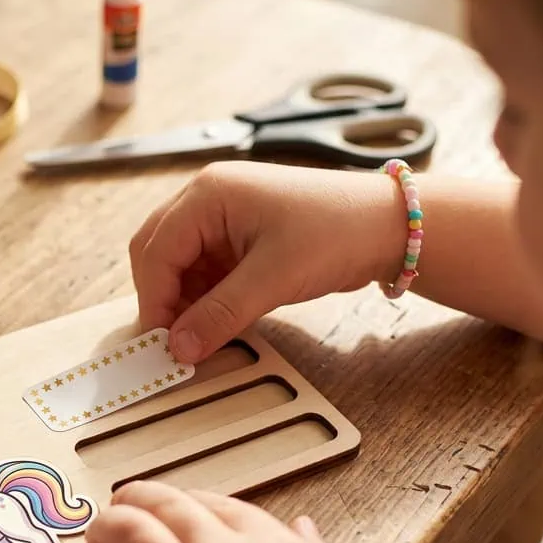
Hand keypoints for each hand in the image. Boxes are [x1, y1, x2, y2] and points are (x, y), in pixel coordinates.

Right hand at [129, 161, 404, 363]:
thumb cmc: (337, 232)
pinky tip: (216, 322)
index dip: (154, 298)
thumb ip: (220, 314)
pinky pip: (203, 272)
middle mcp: (207, 199)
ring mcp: (222, 218)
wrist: (388, 227)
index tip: (161, 342)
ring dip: (182, 302)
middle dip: (162, 298)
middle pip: (157, 252)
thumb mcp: (274, 278)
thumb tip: (178, 348)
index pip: (157, 250)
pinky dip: (203, 300)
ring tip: (199, 336)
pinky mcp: (237, 238)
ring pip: (178, 266)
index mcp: (208, 194)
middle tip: (173, 341)